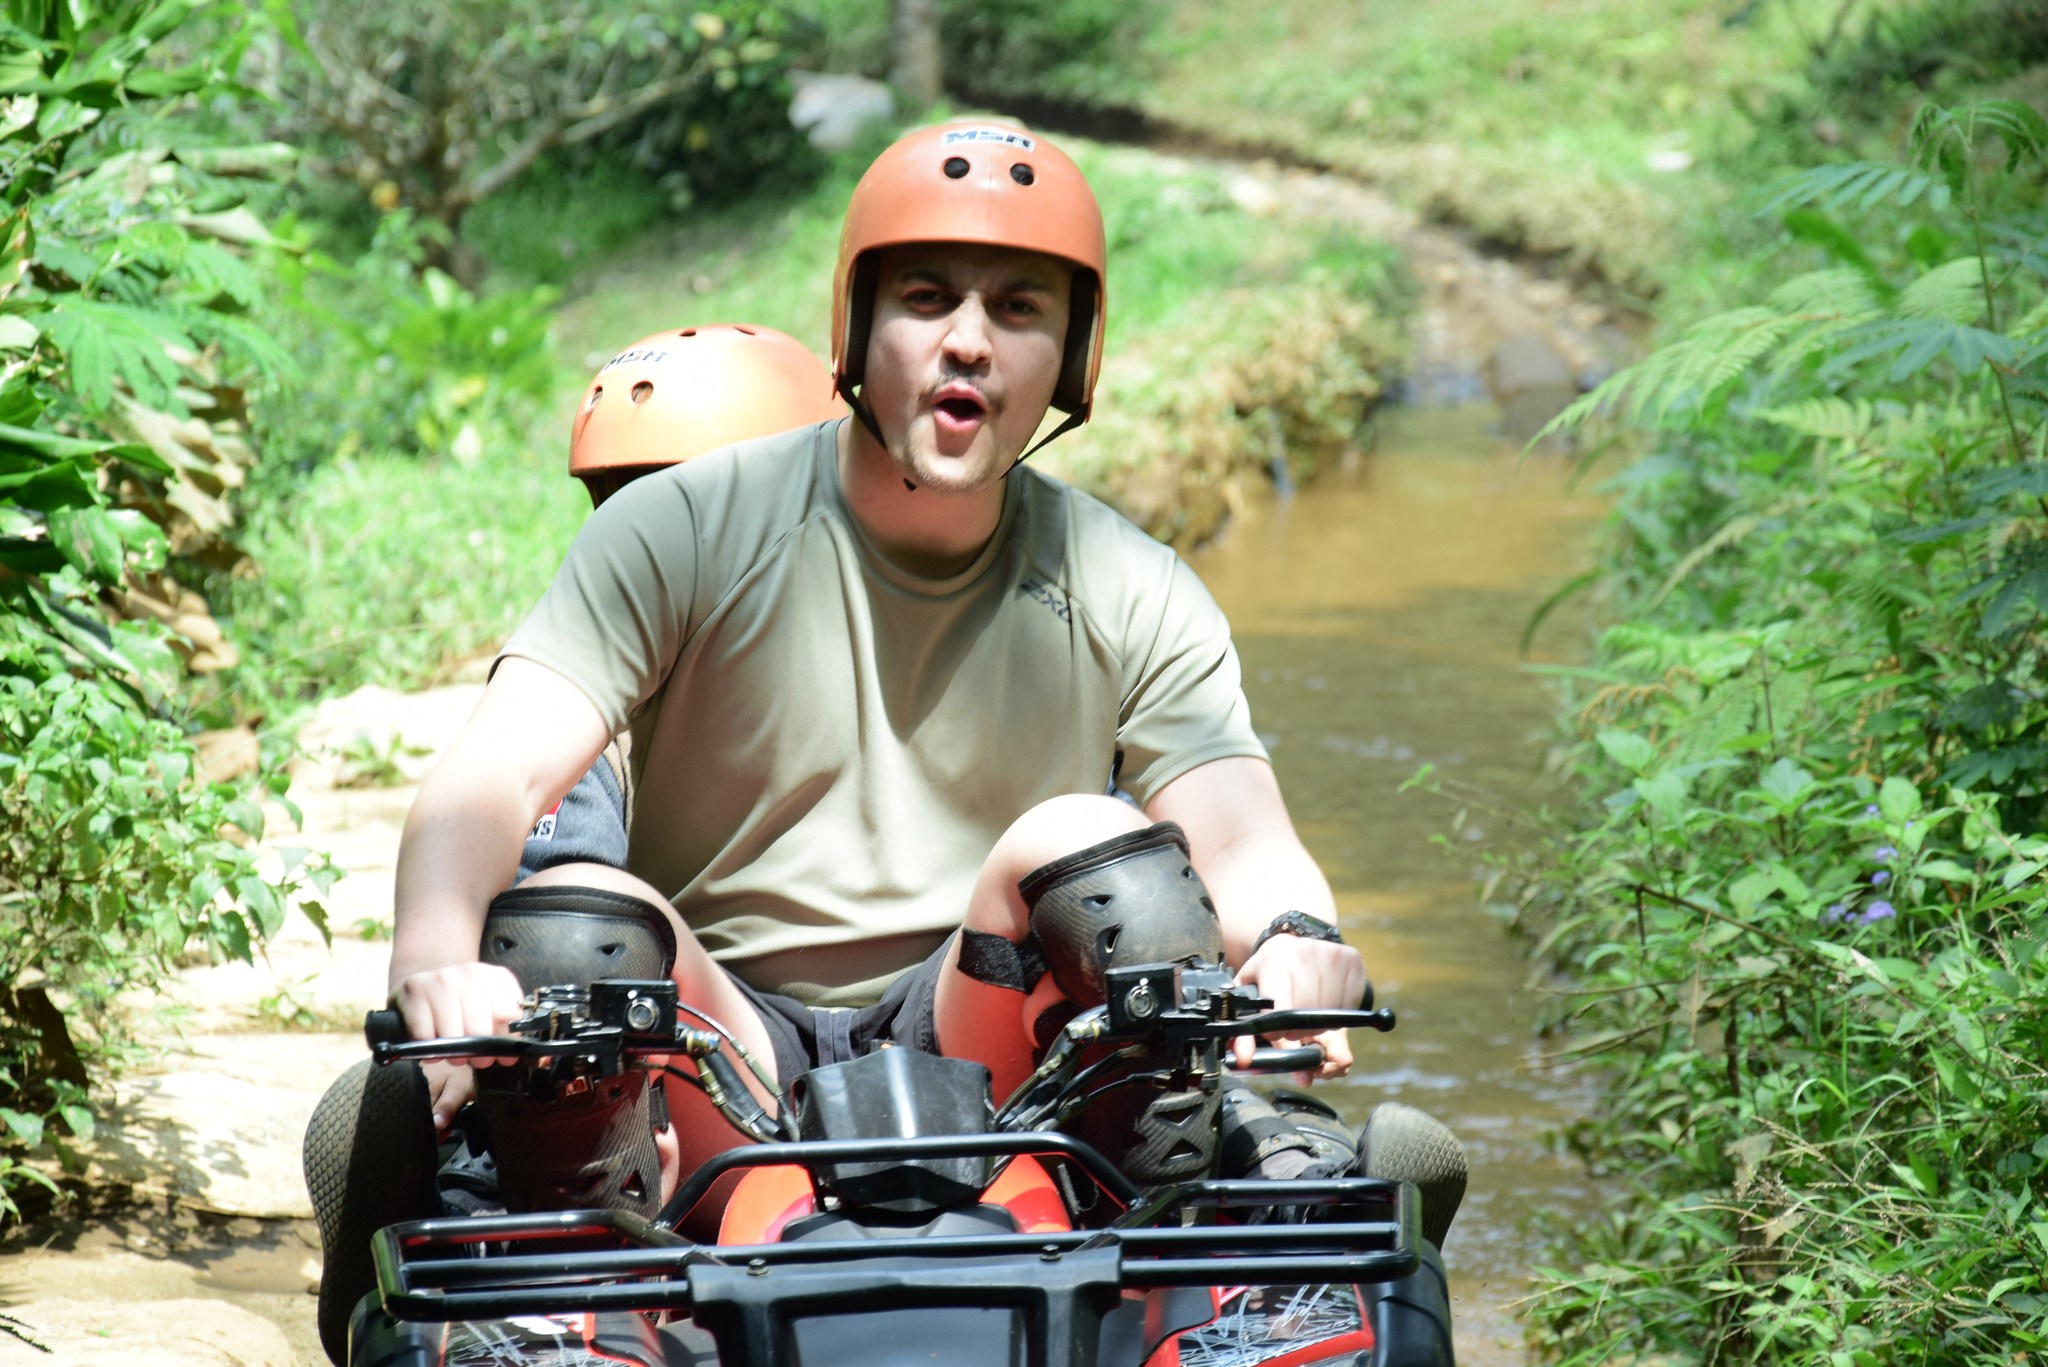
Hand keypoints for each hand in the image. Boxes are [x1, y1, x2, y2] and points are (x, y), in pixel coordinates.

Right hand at [389, 961, 524, 1129]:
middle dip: (479, 1053)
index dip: (507, 1043)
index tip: (503, 1055)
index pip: (511, 1015)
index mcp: (497, 977)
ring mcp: (442, 978)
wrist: (426, 980)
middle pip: (480, 1030)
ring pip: (452, 1034)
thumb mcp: (491, 1006)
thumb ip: (508, 1029)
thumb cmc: (463, 1002)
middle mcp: (471, 973)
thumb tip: (524, 1057)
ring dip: (453, 1053)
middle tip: (475, 1059)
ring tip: (453, 1053)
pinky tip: (432, 1047)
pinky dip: (429, 1049)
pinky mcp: (414, 988)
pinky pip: (424, 1034)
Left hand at [1232, 933, 1367, 1083]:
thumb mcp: (1249, 994)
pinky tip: (1325, 1003)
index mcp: (1272, 961)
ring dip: (1318, 1024)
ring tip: (1307, 1014)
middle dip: (1298, 1031)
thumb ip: (1243, 1031)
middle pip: (1308, 1015)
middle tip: (1291, 1027)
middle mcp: (1303, 954)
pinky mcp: (1352, 960)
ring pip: (1330, 1013)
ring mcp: (1331, 955)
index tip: (1276, 1034)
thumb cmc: (1268, 971)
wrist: (1294, 939)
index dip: (1279, 1032)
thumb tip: (1243, 1059)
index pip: (1281, 1011)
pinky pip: (1349, 1005)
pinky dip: (1337, 1013)